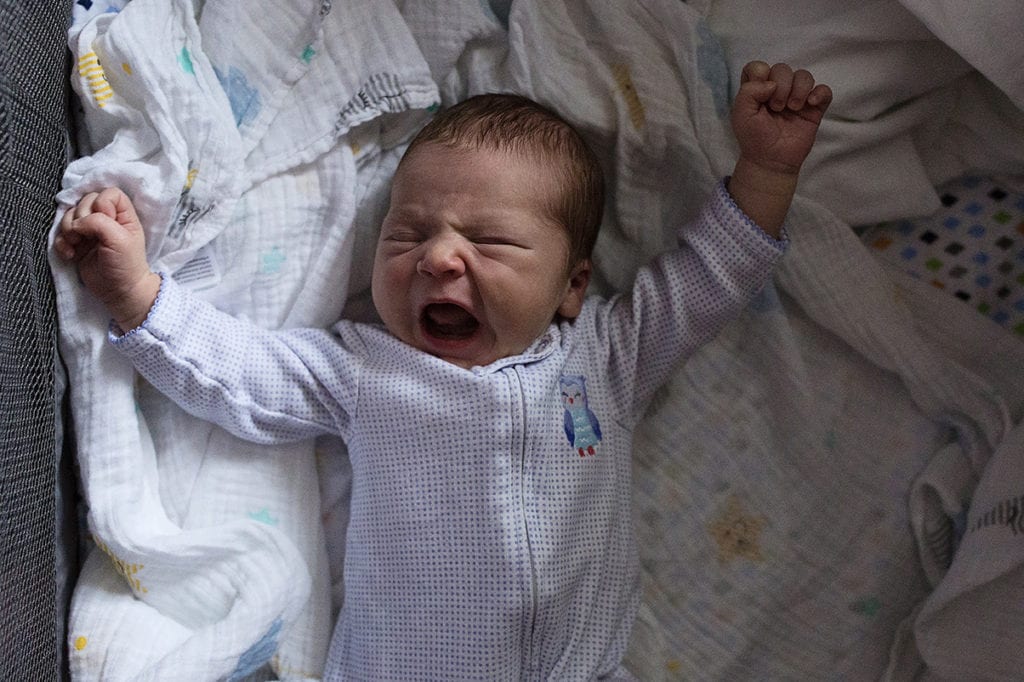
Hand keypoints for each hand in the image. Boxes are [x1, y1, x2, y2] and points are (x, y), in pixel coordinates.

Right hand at [55, 187, 160, 329]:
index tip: (105, 220)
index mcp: (123, 215)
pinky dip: (62, 243)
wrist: (119, 291)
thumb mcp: (119, 239)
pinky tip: (71, 255)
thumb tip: (77, 222)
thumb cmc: (126, 265)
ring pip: (70, 215)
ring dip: (68, 230)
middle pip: (84, 201)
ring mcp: (91, 230)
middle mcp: (107, 219)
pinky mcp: (78, 243)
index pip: (109, 193)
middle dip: (80, 217)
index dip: (102, 204)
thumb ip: (98, 222)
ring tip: (77, 245)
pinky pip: (61, 233)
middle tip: (86, 236)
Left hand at [731, 61, 831, 175]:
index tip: (761, 92)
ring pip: (804, 76)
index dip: (760, 73)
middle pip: (783, 69)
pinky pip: (824, 91)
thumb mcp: (741, 114)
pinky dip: (820, 92)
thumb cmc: (754, 138)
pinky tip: (810, 103)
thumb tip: (771, 82)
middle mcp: (777, 90)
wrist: (770, 161)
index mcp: (757, 90)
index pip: (758, 67)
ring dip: (798, 89)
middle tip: (776, 108)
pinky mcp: (813, 109)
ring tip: (792, 108)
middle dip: (781, 86)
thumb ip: (749, 91)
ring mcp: (796, 98)